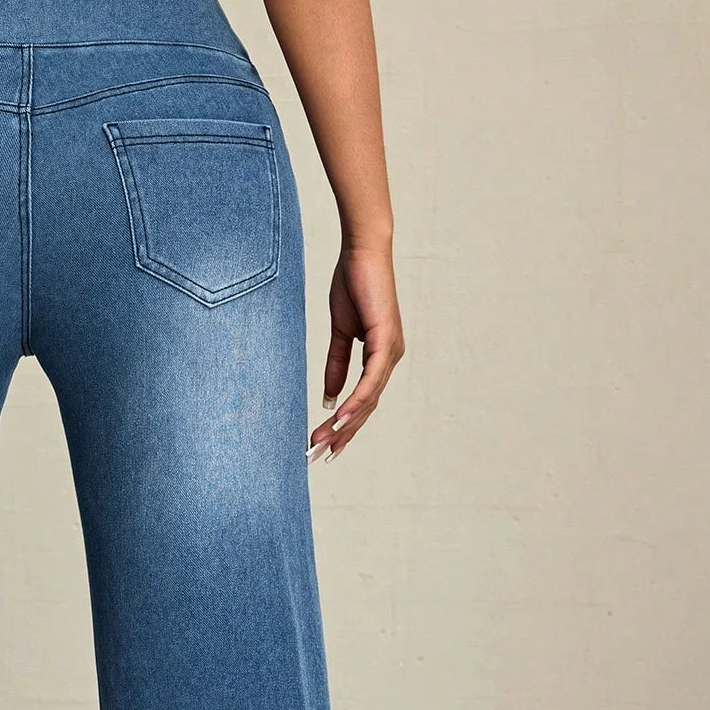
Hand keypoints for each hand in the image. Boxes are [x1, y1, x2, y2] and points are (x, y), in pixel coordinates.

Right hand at [308, 242, 405, 461]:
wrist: (362, 253)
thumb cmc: (353, 285)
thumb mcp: (341, 332)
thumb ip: (336, 364)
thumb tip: (328, 397)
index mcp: (380, 357)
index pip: (362, 401)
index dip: (343, 425)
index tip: (323, 444)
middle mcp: (390, 359)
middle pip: (365, 408)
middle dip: (341, 434)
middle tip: (317, 456)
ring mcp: (391, 352)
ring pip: (368, 399)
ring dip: (344, 424)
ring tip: (322, 443)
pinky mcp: (386, 341)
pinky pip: (371, 380)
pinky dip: (355, 400)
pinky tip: (339, 418)